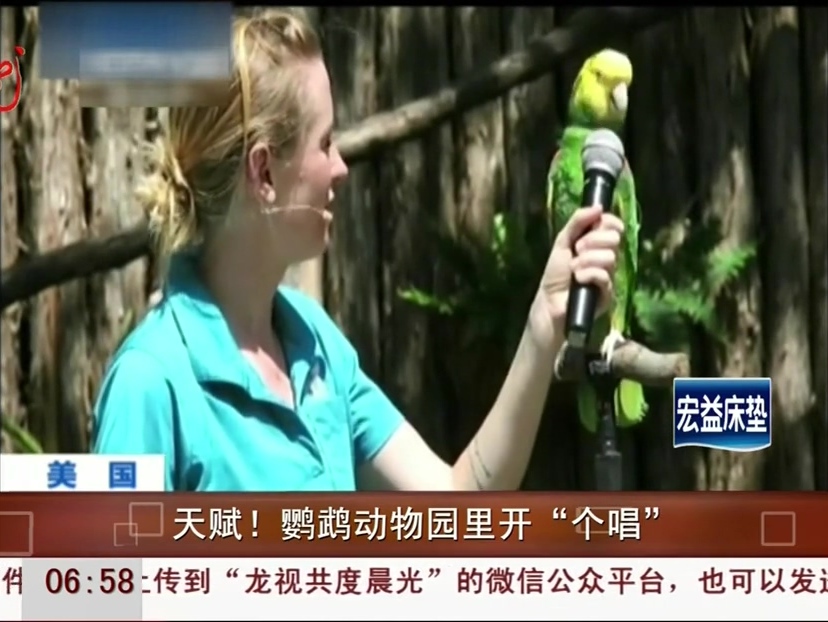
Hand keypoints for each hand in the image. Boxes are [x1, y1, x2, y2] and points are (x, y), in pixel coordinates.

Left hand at [528, 205, 623, 350]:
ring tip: (573, 269)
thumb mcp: (562, 243)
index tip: (598, 221)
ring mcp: (609, 276)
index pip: (614, 227)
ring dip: (587, 260)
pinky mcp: (608, 294)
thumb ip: (577, 223)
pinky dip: (588, 274)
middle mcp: (606, 259)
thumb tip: (598, 206)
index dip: (609, 222)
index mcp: (597, 245)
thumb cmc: (555, 275)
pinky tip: (578, 279)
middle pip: (615, 238)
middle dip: (594, 240)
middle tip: (577, 249)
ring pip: (610, 257)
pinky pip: (605, 276)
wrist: (549, 304)